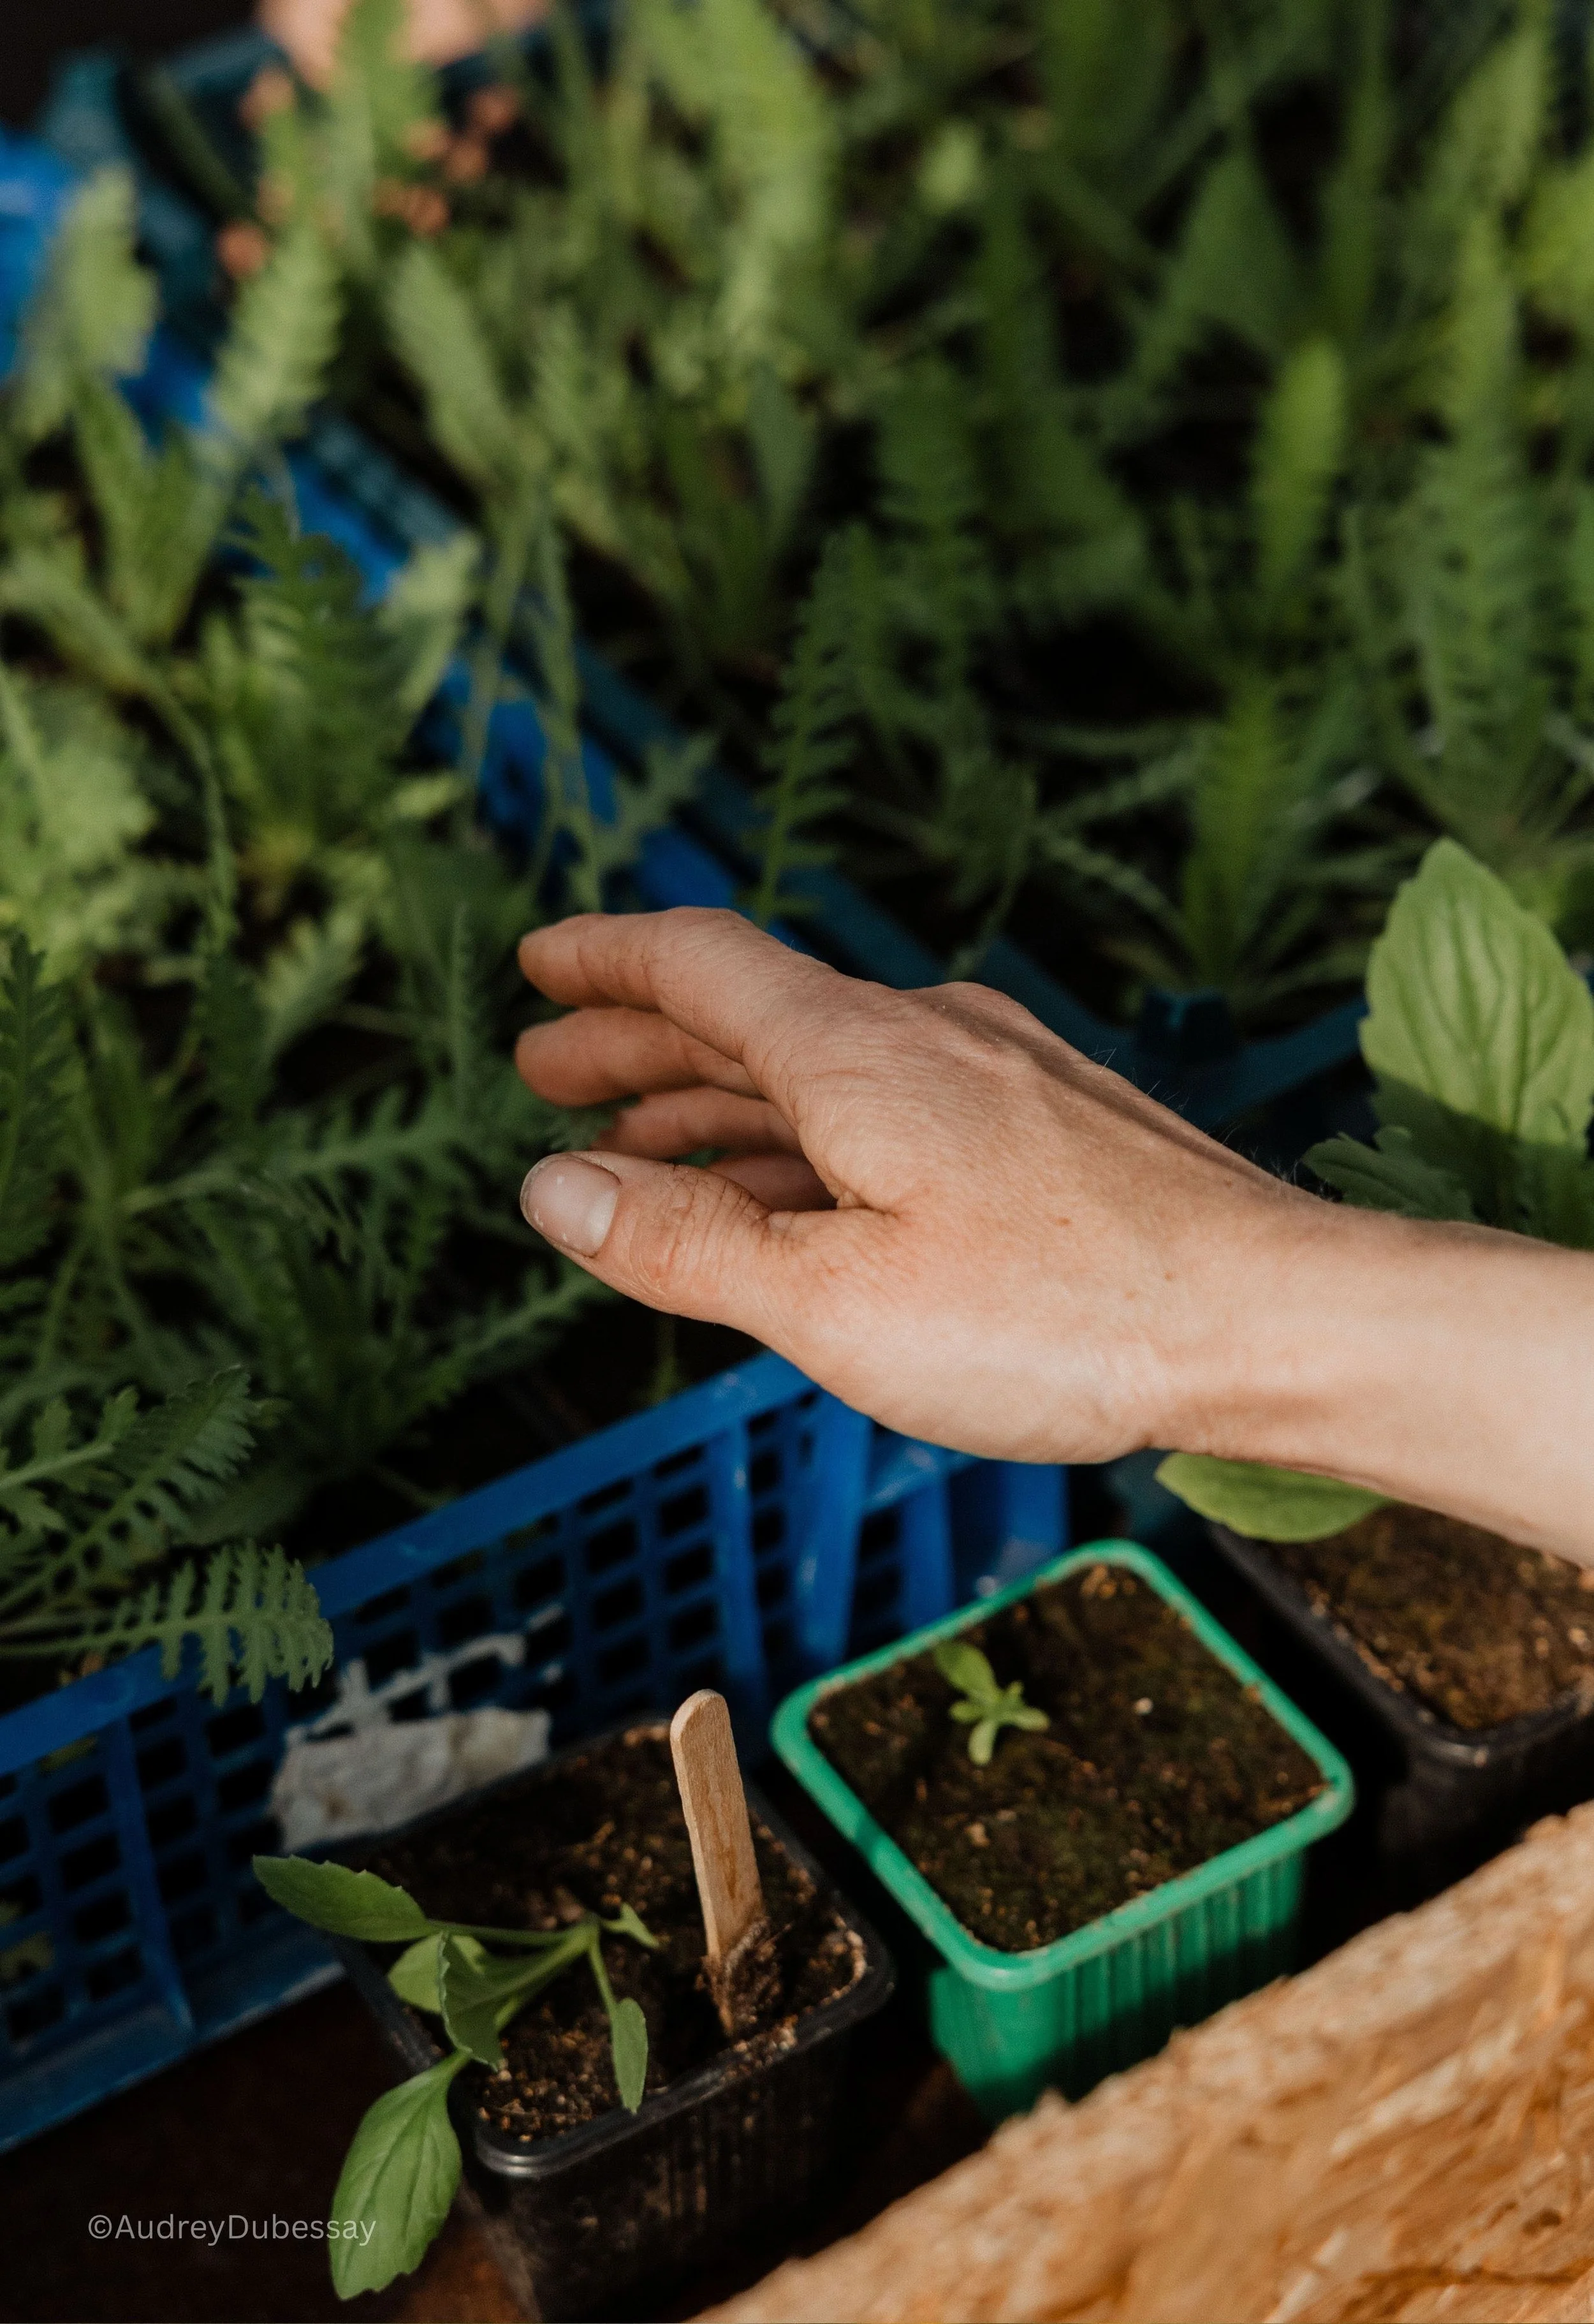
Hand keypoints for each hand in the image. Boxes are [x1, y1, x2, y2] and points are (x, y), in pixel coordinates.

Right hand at [511, 909, 1329, 1466]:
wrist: (1274, 1317)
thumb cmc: (1063, 1318)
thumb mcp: (832, 1303)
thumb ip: (684, 1242)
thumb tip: (550, 1191)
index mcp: (857, 1055)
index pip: (697, 964)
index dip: (602, 962)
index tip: (536, 967)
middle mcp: (926, 1037)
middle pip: (750, 1012)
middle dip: (638, 1042)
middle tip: (550, 1072)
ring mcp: (995, 1077)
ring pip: (822, 1068)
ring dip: (719, 1100)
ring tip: (644, 1146)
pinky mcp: (1046, 1128)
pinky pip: (889, 1109)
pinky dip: (808, 1139)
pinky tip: (792, 1195)